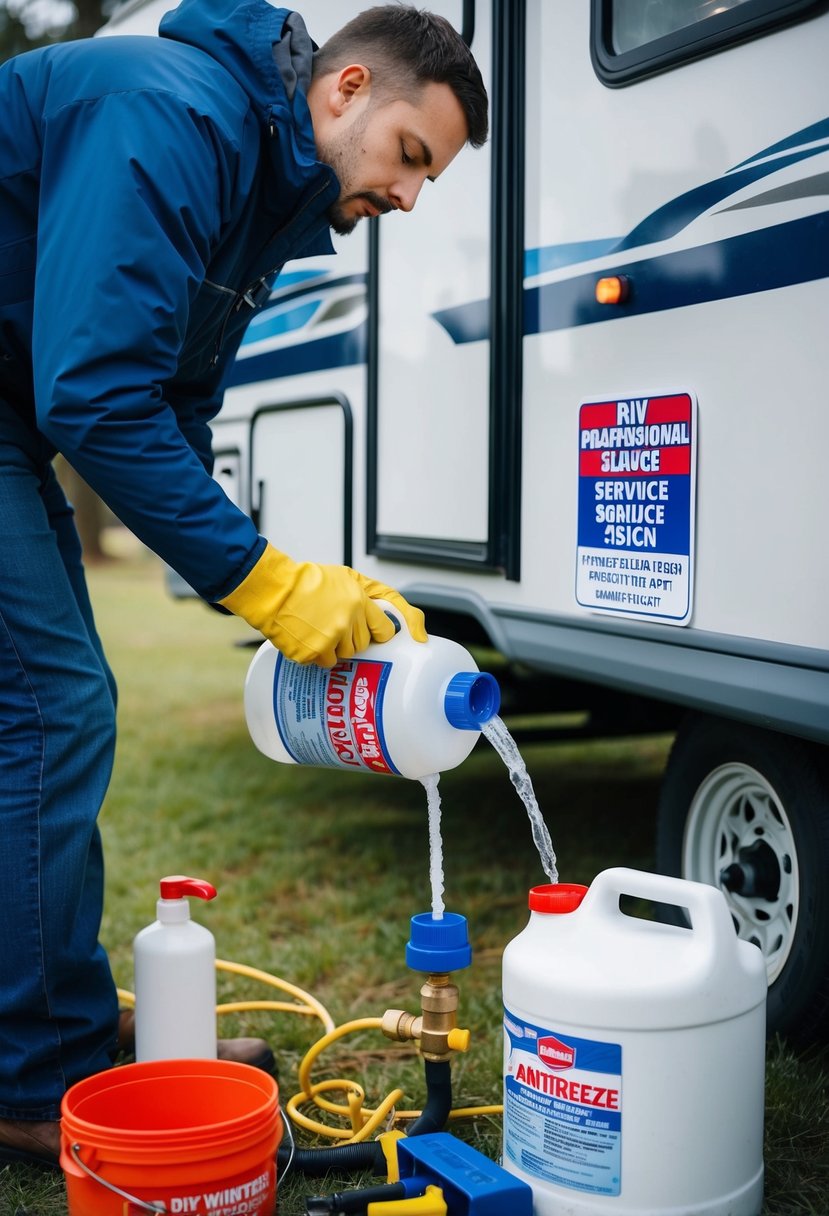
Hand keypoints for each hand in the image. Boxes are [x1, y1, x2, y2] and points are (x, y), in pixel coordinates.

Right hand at [218, 544, 426, 665]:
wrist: (275, 591)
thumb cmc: (308, 581)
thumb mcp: (346, 577)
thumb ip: (370, 596)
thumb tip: (390, 622)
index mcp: (360, 602)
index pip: (385, 630)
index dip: (378, 633)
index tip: (372, 633)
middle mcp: (349, 621)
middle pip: (362, 645)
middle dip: (351, 638)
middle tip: (334, 625)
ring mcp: (331, 638)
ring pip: (345, 656)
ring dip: (334, 648)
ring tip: (319, 630)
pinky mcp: (314, 652)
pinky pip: (325, 663)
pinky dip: (317, 655)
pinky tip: (308, 639)